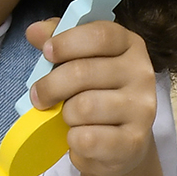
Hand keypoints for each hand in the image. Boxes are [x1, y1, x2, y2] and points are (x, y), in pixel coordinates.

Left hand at [26, 19, 159, 175]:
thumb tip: (34, 31)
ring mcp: (142, 109)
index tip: (47, 52)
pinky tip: (79, 137)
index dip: (67, 42)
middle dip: (51, 86)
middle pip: (83, 72)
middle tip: (39, 97)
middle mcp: (142, 73)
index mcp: (131, 46)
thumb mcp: (81, 62)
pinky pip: (87, 139)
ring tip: (70, 118)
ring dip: (65, 115)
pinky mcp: (135, 142)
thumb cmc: (98, 95)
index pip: (100, 35)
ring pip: (83, 107)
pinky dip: (74, 140)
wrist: (123, 144)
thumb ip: (60, 42)